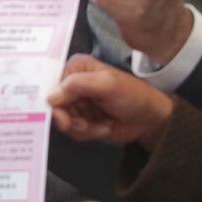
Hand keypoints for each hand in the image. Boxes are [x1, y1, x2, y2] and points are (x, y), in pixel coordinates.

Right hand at [46, 55, 173, 147]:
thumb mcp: (107, 85)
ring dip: (81, 127)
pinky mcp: (81, 119)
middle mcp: (73, 84)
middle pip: (54, 105)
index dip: (54, 101)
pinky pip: (72, 131)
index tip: (62, 114)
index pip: (51, 83)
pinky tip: (103, 128)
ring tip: (100, 125)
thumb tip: (50, 97)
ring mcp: (77, 103)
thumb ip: (78, 85)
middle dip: (70, 119)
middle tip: (83, 124)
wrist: (151, 120)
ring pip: (62, 121)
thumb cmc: (133, 95)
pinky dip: (87, 133)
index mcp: (77, 68)